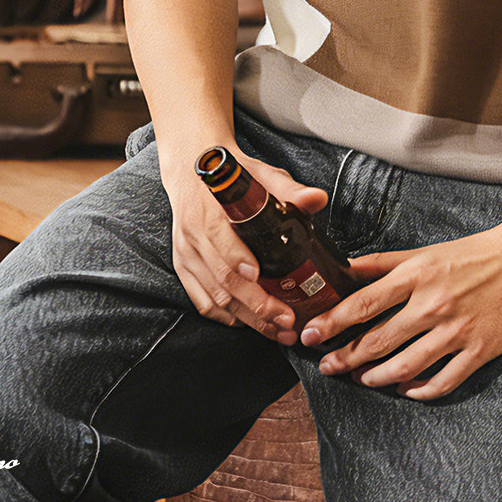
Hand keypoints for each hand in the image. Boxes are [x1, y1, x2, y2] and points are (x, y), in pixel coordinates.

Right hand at [163, 143, 328, 344]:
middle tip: (286, 319)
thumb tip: (318, 199)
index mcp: (210, 211)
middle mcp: (194, 237)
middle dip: (256, 304)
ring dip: (247, 318)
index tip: (260, 275)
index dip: (239, 260)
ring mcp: (186, 255)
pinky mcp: (184, 268)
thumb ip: (289, 189)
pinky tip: (251, 323)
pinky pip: (202, 302)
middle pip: (223, 279)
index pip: (221, 240)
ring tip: (278, 331)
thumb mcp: (260, 174)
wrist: (192, 170)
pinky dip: (226, 317)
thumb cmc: (231, 174)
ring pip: (214, 297)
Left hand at [299, 224, 501, 398]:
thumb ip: (385, 263)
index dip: (332, 322)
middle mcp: (433, 304)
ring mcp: (457, 331)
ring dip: (377, 377)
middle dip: (347, 357)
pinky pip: (444, 381)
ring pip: (406, 366)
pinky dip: (421, 391)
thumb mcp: (426, 250)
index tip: (309, 334)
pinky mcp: (479, 351)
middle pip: (379, 340)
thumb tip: (346, 268)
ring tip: (362, 378)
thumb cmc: (474, 253)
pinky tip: (407, 391)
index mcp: (418, 275)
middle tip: (328, 366)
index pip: (363, 303)